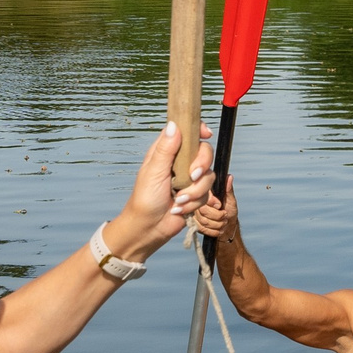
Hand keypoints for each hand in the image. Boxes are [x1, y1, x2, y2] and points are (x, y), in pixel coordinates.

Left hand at [111, 123, 213, 261]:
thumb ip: (165, 149)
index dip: (199, 129)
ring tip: (178, 200)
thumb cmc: (145, 199)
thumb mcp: (153, 171)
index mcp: (167, 151)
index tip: (206, 133)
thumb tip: (174, 125)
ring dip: (194, 191)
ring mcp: (189, 178)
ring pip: (208, 175)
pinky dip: (194, 202)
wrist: (149, 228)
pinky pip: (207, 193)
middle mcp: (180, 162)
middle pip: (205, 152)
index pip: (187, 132)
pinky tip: (179, 208)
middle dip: (201, 165)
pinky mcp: (195, 194)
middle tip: (192, 176)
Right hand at [195, 185, 237, 243]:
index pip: (203, 197)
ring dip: (217, 224)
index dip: (213, 203)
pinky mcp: (194, 224)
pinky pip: (202, 229)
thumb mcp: (231, 200)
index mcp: (206, 194)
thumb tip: (229, 176)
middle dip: (217, 216)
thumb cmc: (229, 211)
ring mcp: (194, 214)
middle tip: (225, 216)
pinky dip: (213, 231)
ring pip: (203, 221)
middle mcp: (197, 203)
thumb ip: (228, 190)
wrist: (227, 227)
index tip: (220, 205)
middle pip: (203, 211)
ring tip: (223, 222)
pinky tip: (219, 229)